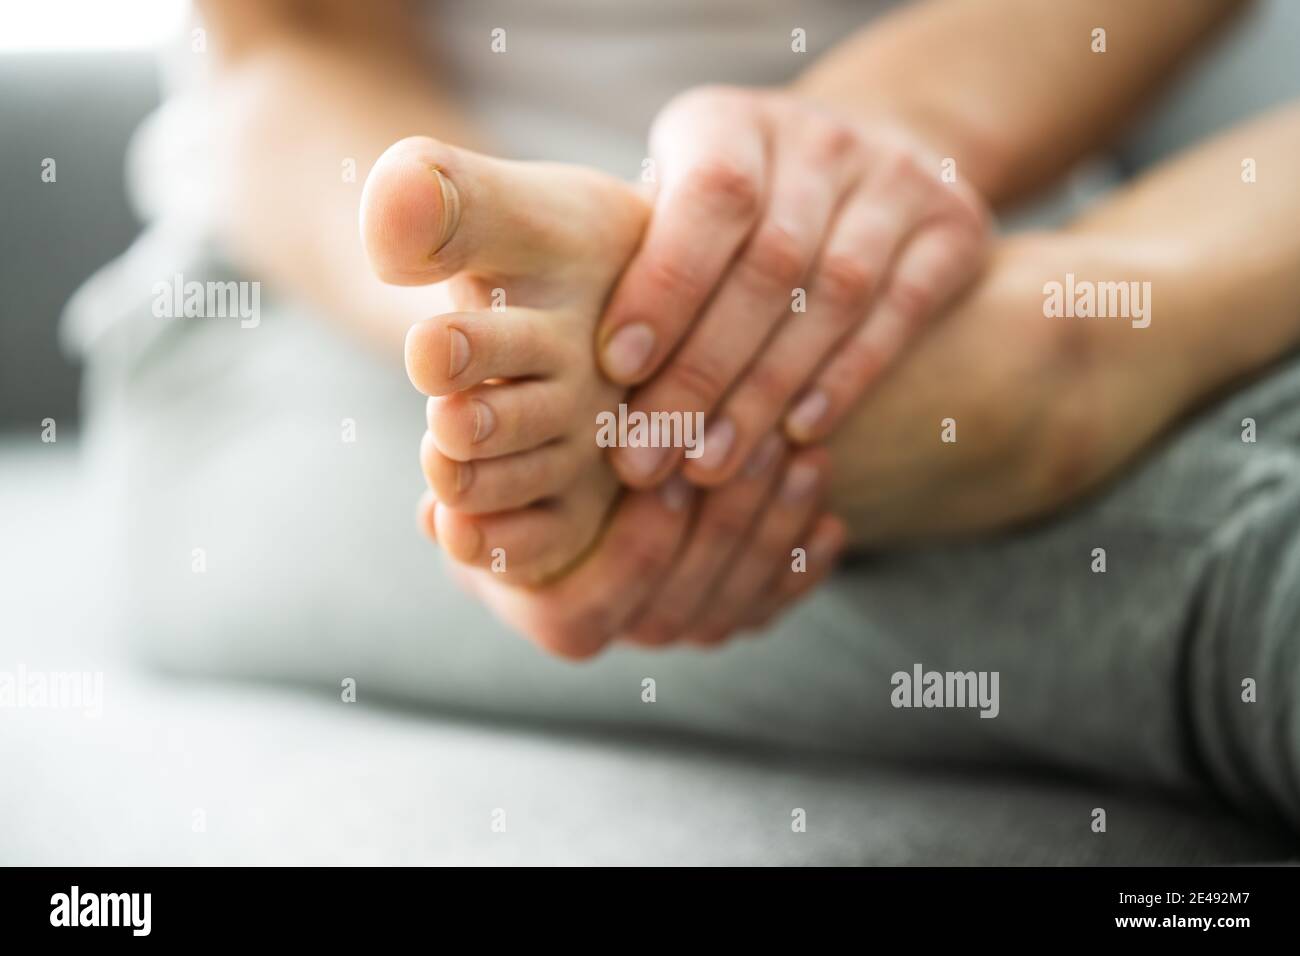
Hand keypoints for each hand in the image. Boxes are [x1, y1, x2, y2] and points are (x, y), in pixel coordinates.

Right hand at [422, 442, 845, 658]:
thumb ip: (467, 480)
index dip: (642, 543)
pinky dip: (803, 565)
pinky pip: (771, 602)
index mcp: (553, 615)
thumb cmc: (521, 447)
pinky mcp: (728, 607)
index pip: (605, 601)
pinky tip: (831, 516)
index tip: (674, 476)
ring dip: (775, 535)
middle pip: (685, 603)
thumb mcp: (484, 455)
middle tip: (763, 451)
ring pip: (737, 602)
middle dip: (728, 526)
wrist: (569, 462)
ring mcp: (679, 625)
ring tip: (805, 461)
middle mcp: (621, 633)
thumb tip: (441, 514)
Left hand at [597, 85, 990, 487]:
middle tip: (650, 454)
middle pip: (768, 264)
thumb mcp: (676, 200)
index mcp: (731, 123)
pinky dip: (843, 380)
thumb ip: (642, 259)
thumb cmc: (734, 209)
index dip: (665, 285)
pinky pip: (897, 315)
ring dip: (765, 393)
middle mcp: (819, 139)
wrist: (870, 154)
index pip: (708, 199)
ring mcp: (896, 178)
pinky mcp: (953, 228)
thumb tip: (581, 372)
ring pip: (832, 298)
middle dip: (702, 371)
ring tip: (711, 465)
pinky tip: (797, 435)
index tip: (617, 370)